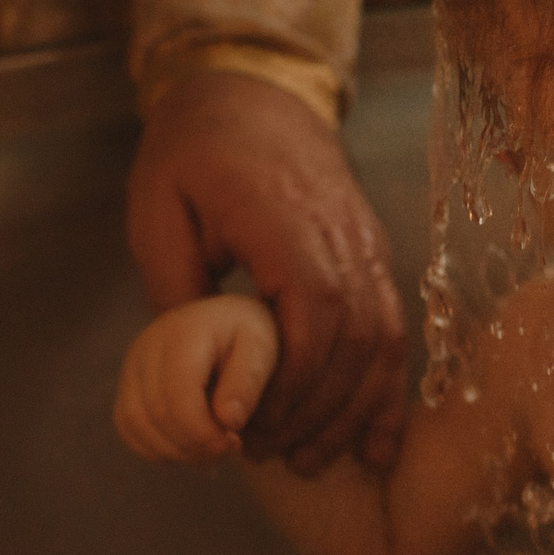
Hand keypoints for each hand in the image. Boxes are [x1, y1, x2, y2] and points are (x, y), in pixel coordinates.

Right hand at [116, 296, 278, 462]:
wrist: (223, 321)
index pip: (178, 395)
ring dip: (175, 451)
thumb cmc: (246, 336)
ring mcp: (131, 366)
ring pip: (135, 424)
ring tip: (211, 450)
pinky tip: (189, 447)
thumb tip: (228, 421)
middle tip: (228, 448)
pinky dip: (156, 448)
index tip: (234, 443)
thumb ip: (247, 382)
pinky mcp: (127, 384)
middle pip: (156, 413)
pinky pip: (128, 427)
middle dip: (194, 444)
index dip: (202, 431)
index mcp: (182, 334)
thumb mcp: (261, 349)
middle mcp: (147, 347)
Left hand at [126, 69, 407, 474]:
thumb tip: (192, 371)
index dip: (291, 382)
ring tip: (308, 461)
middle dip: (315, 413)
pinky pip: (394, 331)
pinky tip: (373, 445)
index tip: (245, 424)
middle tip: (261, 455)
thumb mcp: (159, 211)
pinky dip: (386, 393)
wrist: (252, 93)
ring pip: (383, 342)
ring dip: (351, 412)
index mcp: (290, 222)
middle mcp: (345, 238)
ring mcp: (368, 248)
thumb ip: (177, 289)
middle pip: (356, 341)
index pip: (316, 313)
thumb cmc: (195, 150)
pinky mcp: (374, 260)